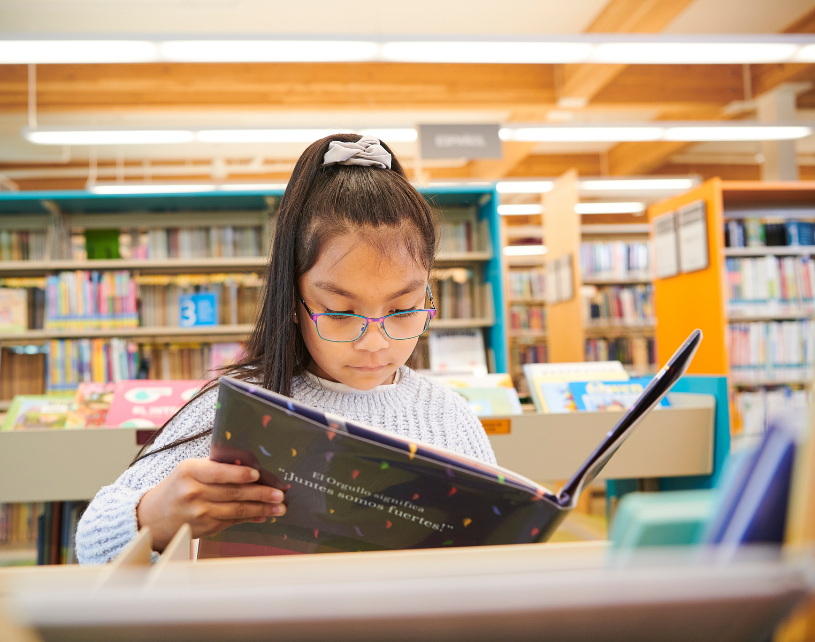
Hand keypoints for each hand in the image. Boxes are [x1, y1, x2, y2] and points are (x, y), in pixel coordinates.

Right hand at [136, 459, 285, 551]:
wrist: (153, 517)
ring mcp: (199, 513)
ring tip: (279, 506)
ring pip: (236, 510)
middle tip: (280, 493)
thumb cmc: (178, 486)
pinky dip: (250, 518)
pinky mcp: (205, 528)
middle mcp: (193, 493)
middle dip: (260, 494)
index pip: (218, 473)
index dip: (239, 474)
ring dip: (261, 508)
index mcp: (189, 471)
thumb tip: (250, 468)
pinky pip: (232, 522)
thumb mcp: (190, 470)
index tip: (258, 475)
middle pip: (233, 493)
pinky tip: (264, 515)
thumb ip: (216, 467)